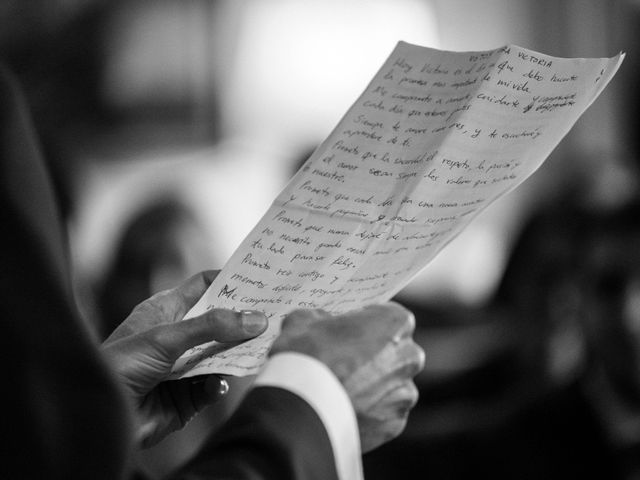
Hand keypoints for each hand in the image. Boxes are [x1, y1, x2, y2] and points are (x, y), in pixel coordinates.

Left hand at [101, 270, 267, 446]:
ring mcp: (183, 366)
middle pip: (219, 322)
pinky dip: (218, 385)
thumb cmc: (121, 365)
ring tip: (255, 351)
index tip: (260, 279)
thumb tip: (256, 318)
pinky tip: (214, 386)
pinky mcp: (187, 396)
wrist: (100, 419)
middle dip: (242, 321)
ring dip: (236, 355)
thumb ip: (213, 326)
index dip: (229, 281)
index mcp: (166, 310)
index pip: (203, 287)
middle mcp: (177, 336)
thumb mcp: (167, 337)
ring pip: (221, 354)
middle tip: (272, 316)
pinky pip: (214, 385)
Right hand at [270, 303, 424, 451]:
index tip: (348, 331)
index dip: (366, 322)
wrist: (299, 409)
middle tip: (343, 361)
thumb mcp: (303, 319)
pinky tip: (343, 410)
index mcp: (395, 323)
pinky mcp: (393, 426)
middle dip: (375, 356)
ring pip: (391, 387)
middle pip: (395, 352)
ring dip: (372, 387)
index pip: (388, 316)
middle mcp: (409, 357)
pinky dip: (368, 413)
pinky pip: (383, 415)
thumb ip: (321, 319)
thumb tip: (319, 324)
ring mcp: (404, 394)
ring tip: (339, 391)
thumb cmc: (306, 356)